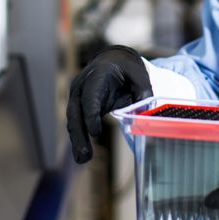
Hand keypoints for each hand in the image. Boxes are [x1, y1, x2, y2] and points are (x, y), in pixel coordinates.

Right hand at [66, 45, 152, 163]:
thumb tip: (145, 111)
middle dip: (79, 134)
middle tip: (85, 155)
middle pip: (76, 111)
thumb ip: (143, 90)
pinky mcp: (79, 106)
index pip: (91, 96)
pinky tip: (82, 154)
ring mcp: (78, 95)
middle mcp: (82, 85)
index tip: (96, 132)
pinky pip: (77, 123)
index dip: (91, 114)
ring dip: (77, 140)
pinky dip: (79, 138)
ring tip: (82, 159)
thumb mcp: (139, 74)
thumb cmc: (126, 67)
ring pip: (73, 119)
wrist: (113, 60)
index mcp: (97, 75)